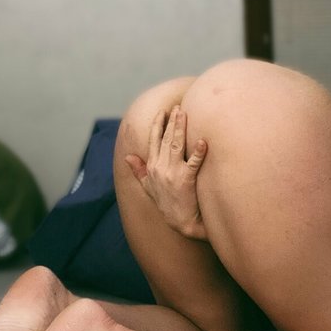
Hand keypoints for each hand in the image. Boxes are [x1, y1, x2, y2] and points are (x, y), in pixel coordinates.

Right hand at [125, 105, 207, 239]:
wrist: (180, 222)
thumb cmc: (166, 203)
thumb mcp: (148, 186)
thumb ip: (138, 170)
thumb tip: (128, 157)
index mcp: (151, 167)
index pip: (153, 140)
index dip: (157, 125)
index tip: (162, 112)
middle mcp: (160, 167)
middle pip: (166, 138)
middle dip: (172, 121)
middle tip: (178, 107)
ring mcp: (172, 173)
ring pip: (176, 144)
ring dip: (180, 128)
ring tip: (185, 113)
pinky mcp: (186, 180)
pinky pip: (193, 162)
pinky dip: (198, 151)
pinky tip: (203, 141)